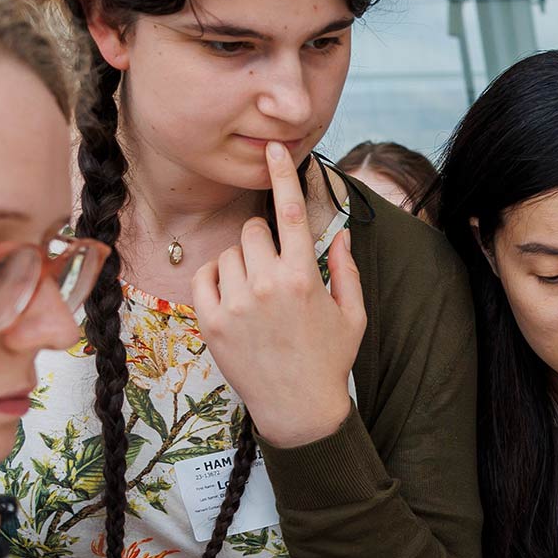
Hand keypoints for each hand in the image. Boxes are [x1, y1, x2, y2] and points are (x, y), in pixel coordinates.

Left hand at [192, 141, 364, 448]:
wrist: (299, 408)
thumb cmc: (329, 360)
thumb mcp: (352, 314)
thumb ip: (345, 269)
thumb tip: (338, 234)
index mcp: (302, 278)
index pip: (289, 212)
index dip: (282, 175)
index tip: (273, 148)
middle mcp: (266, 285)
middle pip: (254, 231)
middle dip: (264, 242)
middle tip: (275, 270)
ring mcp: (235, 304)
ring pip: (229, 253)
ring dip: (241, 263)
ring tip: (256, 294)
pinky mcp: (211, 322)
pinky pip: (204, 276)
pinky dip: (217, 279)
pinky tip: (234, 299)